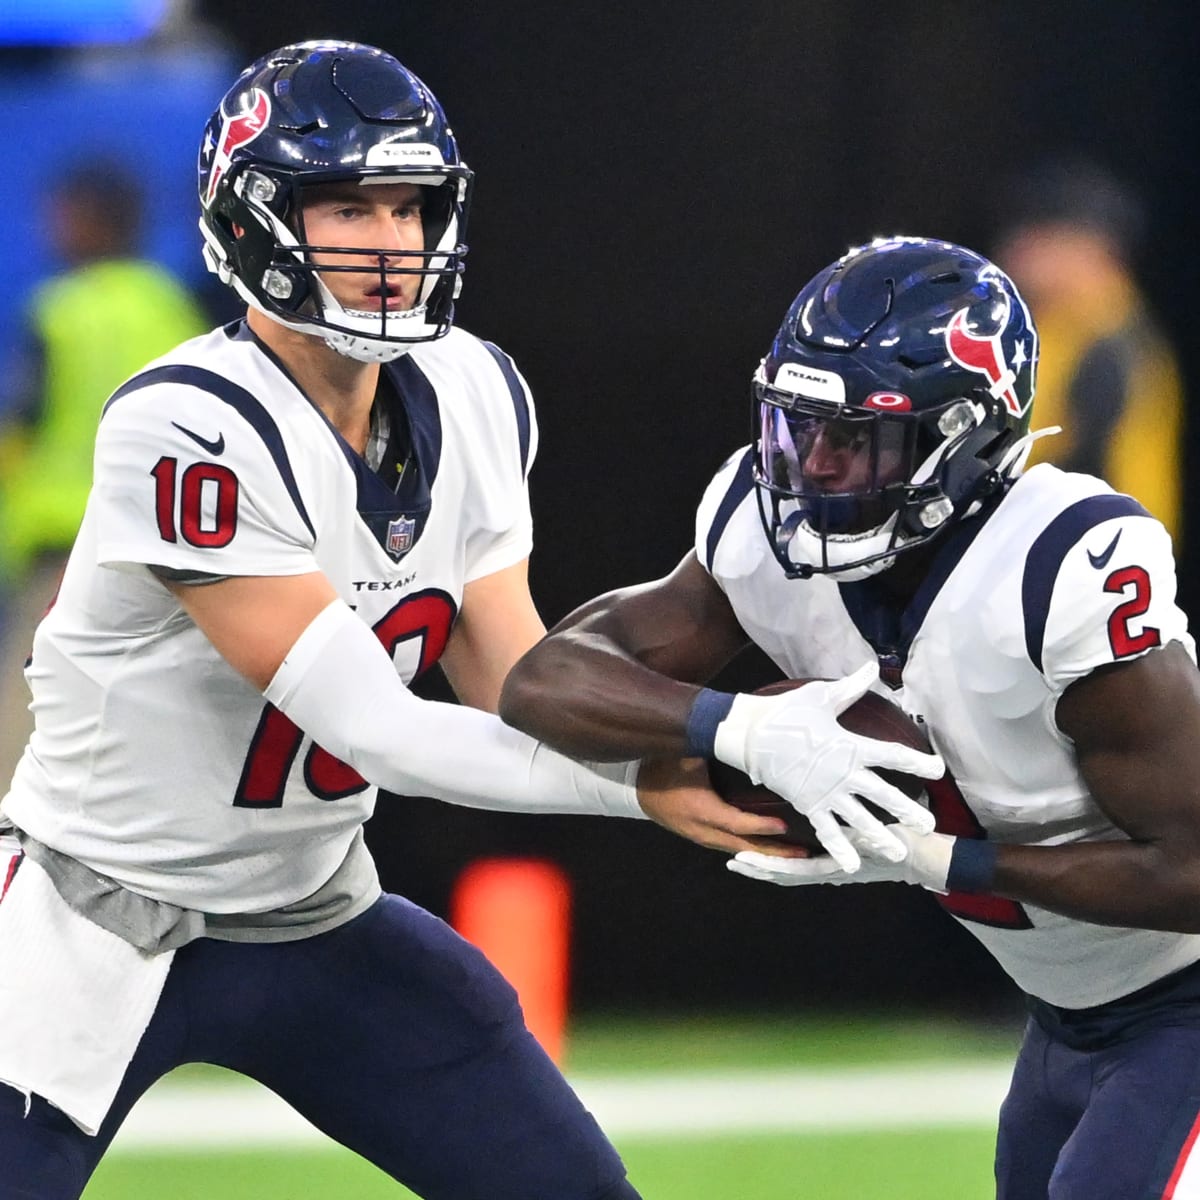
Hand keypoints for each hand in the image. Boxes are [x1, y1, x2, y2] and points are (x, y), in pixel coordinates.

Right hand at [635, 757, 811, 855]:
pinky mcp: (701, 837)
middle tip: (803, 854)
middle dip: (774, 853)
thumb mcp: (686, 752)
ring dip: (766, 855)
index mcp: (700, 810)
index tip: (784, 826)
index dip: (760, 826)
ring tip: (794, 855)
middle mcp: (703, 830)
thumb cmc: (661, 766)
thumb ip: (712, 744)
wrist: (634, 785)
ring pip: (739, 851)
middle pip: (743, 847)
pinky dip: (752, 850)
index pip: (736, 823)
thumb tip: (741, 729)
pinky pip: (731, 847)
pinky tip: (770, 850)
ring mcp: (701, 837)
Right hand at [713, 663, 942, 870]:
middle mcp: (844, 773)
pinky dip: (839, 848)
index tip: (938, 770)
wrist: (750, 733)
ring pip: (860, 819)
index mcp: (851, 746)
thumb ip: (852, 687)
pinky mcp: (808, 804)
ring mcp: (826, 793)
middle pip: (883, 795)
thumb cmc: (786, 712)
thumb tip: (873, 666)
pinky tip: (851, 865)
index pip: (893, 755)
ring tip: (899, 852)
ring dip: (880, 836)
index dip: (918, 763)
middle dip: (908, 810)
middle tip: (928, 825)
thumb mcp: (821, 696)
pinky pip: (827, 830)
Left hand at [727, 826, 954, 890]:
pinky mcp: (839, 862)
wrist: (925, 856)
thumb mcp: (879, 839)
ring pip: (793, 871)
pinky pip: (807, 864)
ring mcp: (834, 869)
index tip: (741, 859)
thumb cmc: (903, 845)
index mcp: (835, 867)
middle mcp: (830, 871)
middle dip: (758, 870)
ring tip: (745, 858)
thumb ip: (859, 838)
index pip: (790, 869)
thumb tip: (841, 835)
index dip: (764, 866)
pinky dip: (787, 861)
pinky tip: (777, 854)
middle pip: (785, 875)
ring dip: (769, 866)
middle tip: (732, 862)